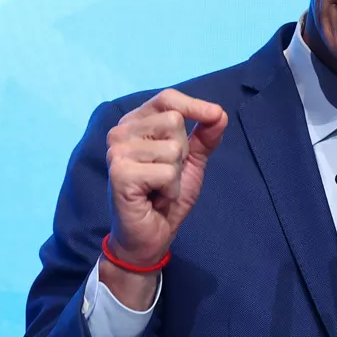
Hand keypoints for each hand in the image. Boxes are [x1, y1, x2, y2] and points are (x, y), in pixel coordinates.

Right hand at [100, 89, 227, 308]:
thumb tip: (219, 114)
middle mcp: (120, 132)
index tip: (215, 115)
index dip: (194, 105)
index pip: (167, 98)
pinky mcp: (121, 173)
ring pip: (174, 148)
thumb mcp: (191, 162)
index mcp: (134, 123)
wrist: (148, 238)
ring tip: (160, 188)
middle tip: (166, 175)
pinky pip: (167, 172)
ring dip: (176, 175)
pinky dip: (170, 189)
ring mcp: (117, 152)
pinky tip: (155, 198)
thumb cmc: (165, 197)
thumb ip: (205, 137)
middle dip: (182, 153)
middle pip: (174, 121)